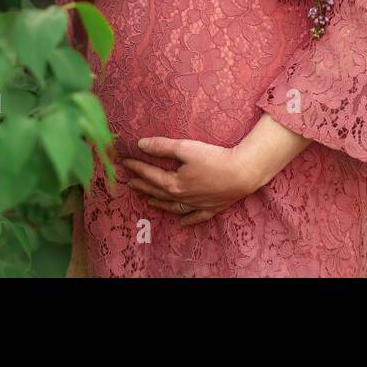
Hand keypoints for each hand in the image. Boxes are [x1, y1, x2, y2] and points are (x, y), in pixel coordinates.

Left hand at [121, 136, 260, 224]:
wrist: (242, 174)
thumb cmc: (214, 158)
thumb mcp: (185, 148)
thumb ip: (162, 146)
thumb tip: (140, 144)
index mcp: (174, 184)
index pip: (150, 175)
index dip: (137, 167)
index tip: (125, 162)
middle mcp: (182, 198)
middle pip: (158, 191)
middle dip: (143, 185)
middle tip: (130, 182)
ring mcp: (196, 205)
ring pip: (173, 207)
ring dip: (159, 203)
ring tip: (148, 200)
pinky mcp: (211, 208)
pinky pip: (195, 217)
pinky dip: (186, 220)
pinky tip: (180, 221)